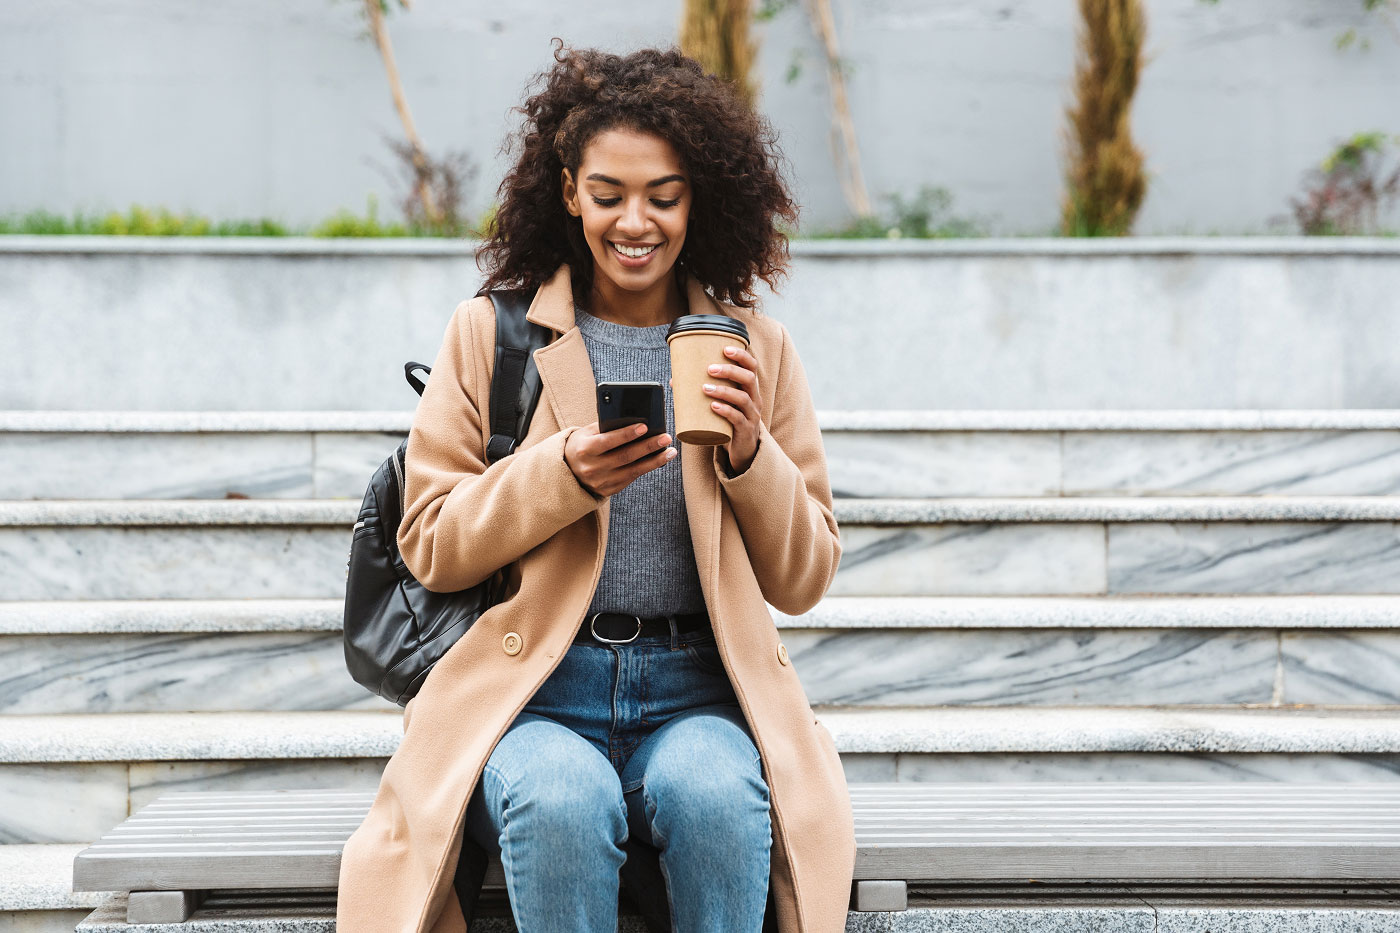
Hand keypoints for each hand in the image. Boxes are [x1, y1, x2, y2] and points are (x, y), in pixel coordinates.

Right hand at [565, 421, 675, 497]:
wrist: (567, 473)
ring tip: (670, 451)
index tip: (644, 426)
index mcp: (584, 450)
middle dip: (648, 446)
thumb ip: (605, 427)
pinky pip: (632, 478)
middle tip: (666, 437)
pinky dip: (647, 468)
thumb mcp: (585, 433)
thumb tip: (634, 419)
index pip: (608, 441)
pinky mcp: (609, 490)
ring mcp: (601, 481)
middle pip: (625, 456)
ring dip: (655, 461)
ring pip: (633, 470)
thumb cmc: (581, 446)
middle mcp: (592, 468)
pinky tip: (660, 459)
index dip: (626, 434)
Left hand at [695, 343, 762, 473]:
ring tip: (705, 388)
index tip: (725, 349)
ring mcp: (752, 415)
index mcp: (749, 389)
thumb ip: (703, 390)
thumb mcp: (722, 403)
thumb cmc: (729, 421)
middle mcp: (755, 399)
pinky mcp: (746, 430)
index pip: (751, 367)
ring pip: (743, 399)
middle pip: (749, 379)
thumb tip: (674, 380)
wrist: (743, 449)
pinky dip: (726, 411)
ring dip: (724, 391)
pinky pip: (738, 419)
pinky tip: (714, 407)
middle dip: (730, 370)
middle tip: (710, 368)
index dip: (741, 356)